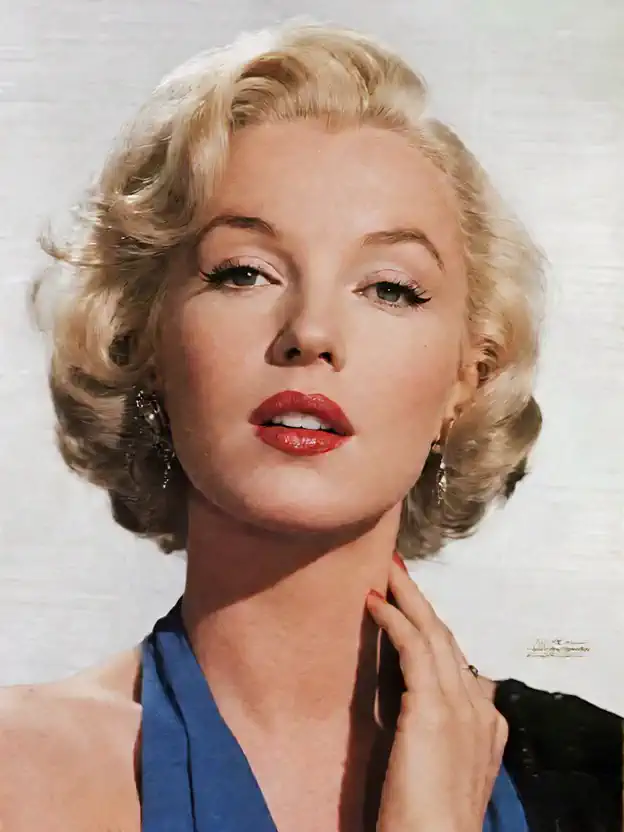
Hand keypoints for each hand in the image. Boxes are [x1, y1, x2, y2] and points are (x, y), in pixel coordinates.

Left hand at [366, 556, 507, 831]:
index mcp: (487, 726)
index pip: (461, 663)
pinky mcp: (432, 707)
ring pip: (434, 634)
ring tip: (387, 573)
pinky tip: (374, 602)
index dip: (436, 631)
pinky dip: (394, 618)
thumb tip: (415, 708)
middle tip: (399, 572)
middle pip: (449, 640)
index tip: (414, 608)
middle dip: (423, 604)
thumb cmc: (428, 820)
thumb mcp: (441, 768)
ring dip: (408, 598)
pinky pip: (412, 646)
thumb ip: (437, 734)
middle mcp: (480, 710)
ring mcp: (460, 706)